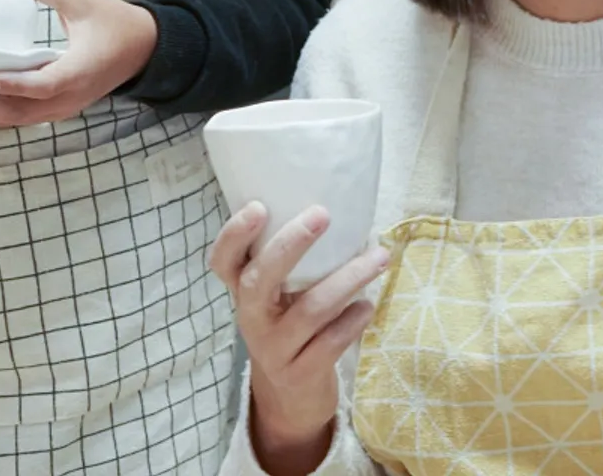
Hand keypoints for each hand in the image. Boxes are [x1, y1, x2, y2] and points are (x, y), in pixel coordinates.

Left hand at [0, 0, 156, 127]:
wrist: (146, 48)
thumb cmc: (115, 22)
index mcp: (81, 70)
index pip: (45, 84)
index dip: (16, 84)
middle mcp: (72, 96)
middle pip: (21, 112)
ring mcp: (67, 107)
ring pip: (19, 119)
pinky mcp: (61, 108)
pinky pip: (25, 117)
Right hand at [209, 203, 389, 474]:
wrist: (291, 399)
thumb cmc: (292, 327)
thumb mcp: (281, 297)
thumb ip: (294, 263)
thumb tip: (343, 203)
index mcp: (244, 293)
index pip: (223, 262)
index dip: (234, 234)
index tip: (258, 206)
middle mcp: (253, 319)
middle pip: (260, 281)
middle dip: (290, 245)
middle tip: (322, 214)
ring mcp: (274, 349)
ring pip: (310, 310)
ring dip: (348, 279)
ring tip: (379, 257)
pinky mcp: (301, 374)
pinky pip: (331, 342)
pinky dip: (353, 320)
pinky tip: (368, 306)